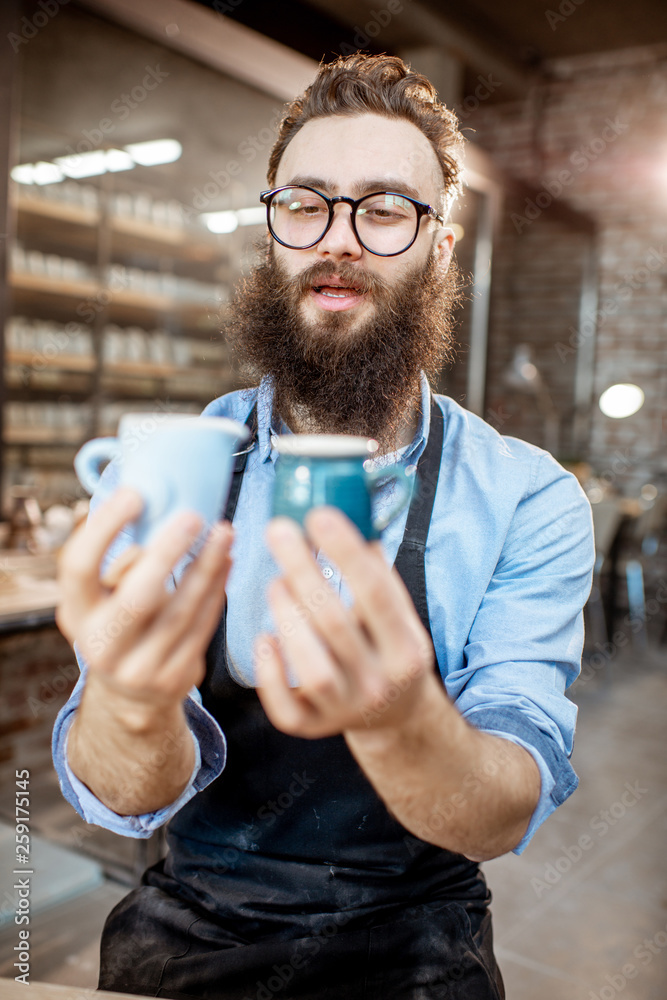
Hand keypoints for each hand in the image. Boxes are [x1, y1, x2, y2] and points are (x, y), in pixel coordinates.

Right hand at [57, 488, 232, 730]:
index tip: (135, 494)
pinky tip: (226, 561)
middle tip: (194, 516)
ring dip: (208, 567)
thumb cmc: (118, 623)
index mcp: (76, 614)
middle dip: (168, 553)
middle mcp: (102, 646)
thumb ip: (122, 565)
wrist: (130, 697)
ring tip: (224, 532)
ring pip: (182, 612)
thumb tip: (160, 518)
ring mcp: (140, 668)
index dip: (103, 529)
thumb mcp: (101, 600)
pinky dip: (217, 590)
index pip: (78, 568)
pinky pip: (203, 626)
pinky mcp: (176, 678)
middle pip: (137, 597)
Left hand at [255, 507, 434, 738]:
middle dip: (303, 571)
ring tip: (275, 583)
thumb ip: (379, 577)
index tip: (319, 516)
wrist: (395, 715)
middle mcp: (379, 682)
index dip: (347, 553)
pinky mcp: (313, 728)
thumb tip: (354, 519)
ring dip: (287, 617)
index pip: (378, 594)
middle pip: (335, 623)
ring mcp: (345, 709)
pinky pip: (285, 709)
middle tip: (279, 530)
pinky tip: (264, 639)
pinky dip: (270, 673)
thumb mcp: (400, 616)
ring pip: (312, 667)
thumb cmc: (390, 649)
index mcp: (407, 650)